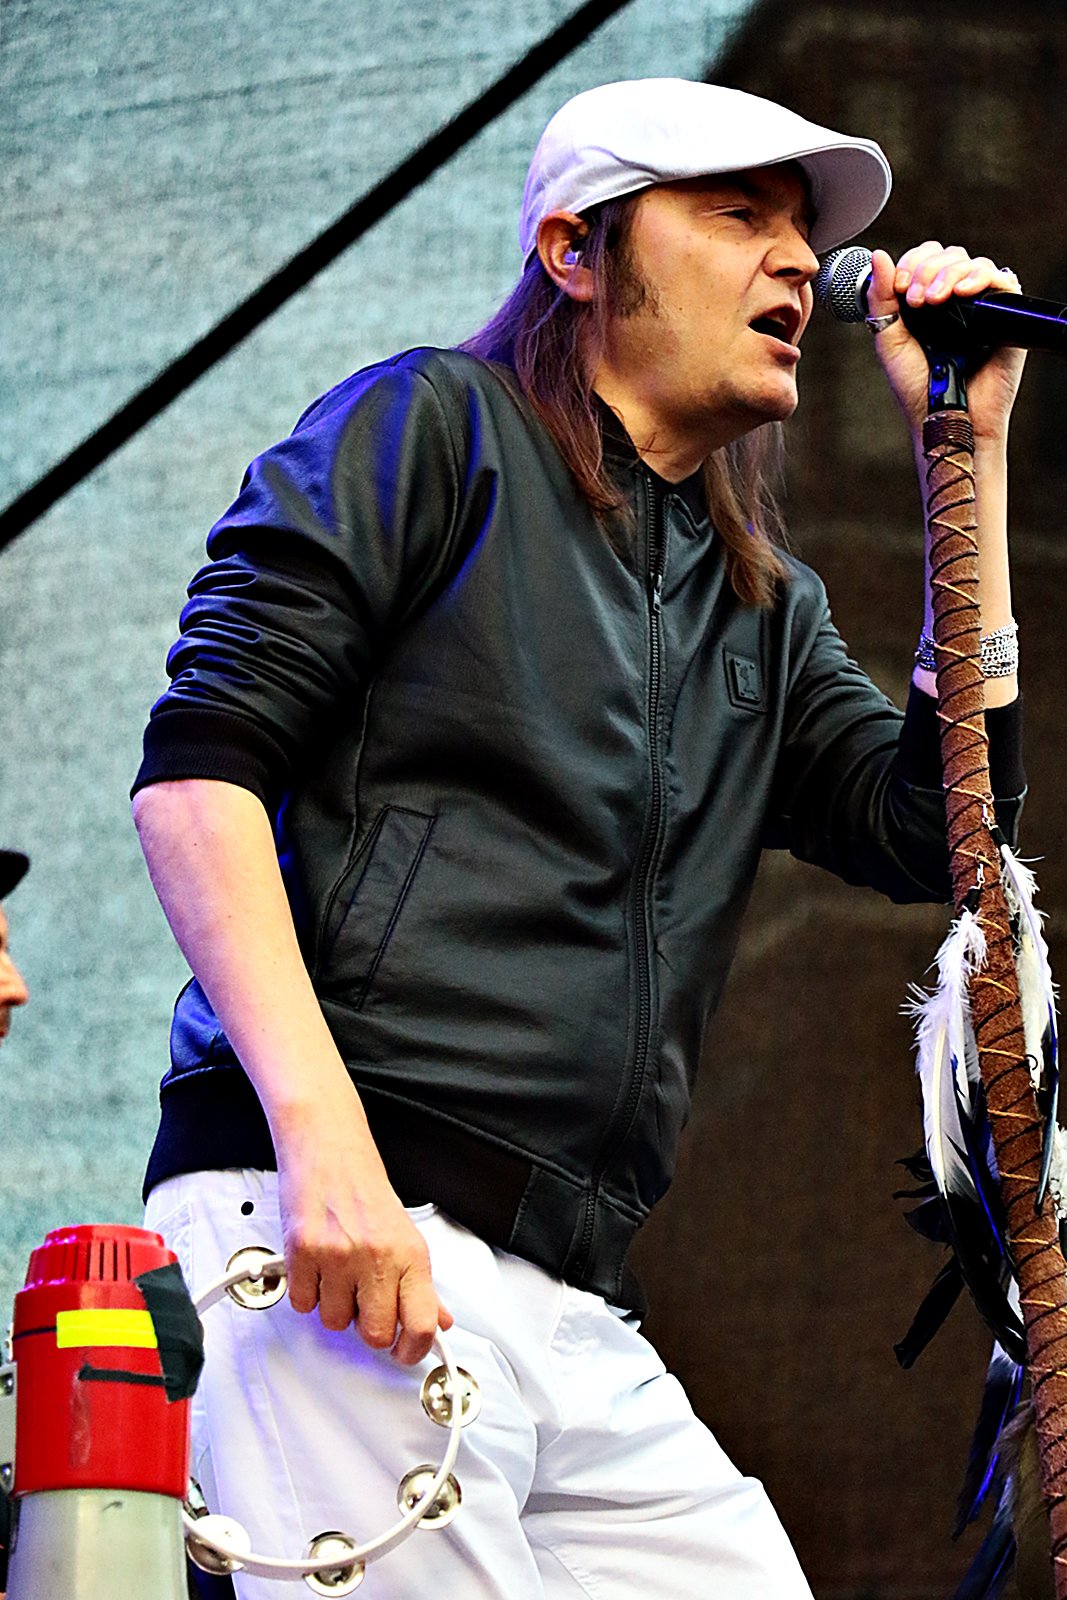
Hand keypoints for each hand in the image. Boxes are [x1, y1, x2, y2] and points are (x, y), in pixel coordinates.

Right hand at [272, 1090, 452, 1365]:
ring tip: (338, 1273)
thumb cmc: (365, 1191)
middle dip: (367, 1328)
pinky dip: (306, 1292)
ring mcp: (339, 1255)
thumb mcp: (406, 1235)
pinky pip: (303, 1304)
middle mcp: (378, 1256)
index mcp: (411, 1254)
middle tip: (364, 1304)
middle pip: (376, 1335)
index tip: (404, 1352)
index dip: (413, 1350)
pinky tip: (317, 1267)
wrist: (329, 1149)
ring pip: (335, 1322)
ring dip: (334, 1306)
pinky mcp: (304, 1252)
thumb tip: (440, 1322)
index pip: (423, 1324)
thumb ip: (422, 1285)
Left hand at [866, 243, 1025, 444]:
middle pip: (948, 255)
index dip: (911, 263)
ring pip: (972, 262)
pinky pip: (1000, 279)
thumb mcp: (889, 341)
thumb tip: (878, 256)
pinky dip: (980, 278)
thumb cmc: (917, 388)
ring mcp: (981, 306)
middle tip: (917, 299)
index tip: (900, 288)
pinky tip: (962, 293)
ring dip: (948, 273)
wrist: (944, 417)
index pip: (925, 258)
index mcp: (928, 301)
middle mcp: (956, 299)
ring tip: (934, 300)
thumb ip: (881, 300)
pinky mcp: (1004, 316)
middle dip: (927, 269)